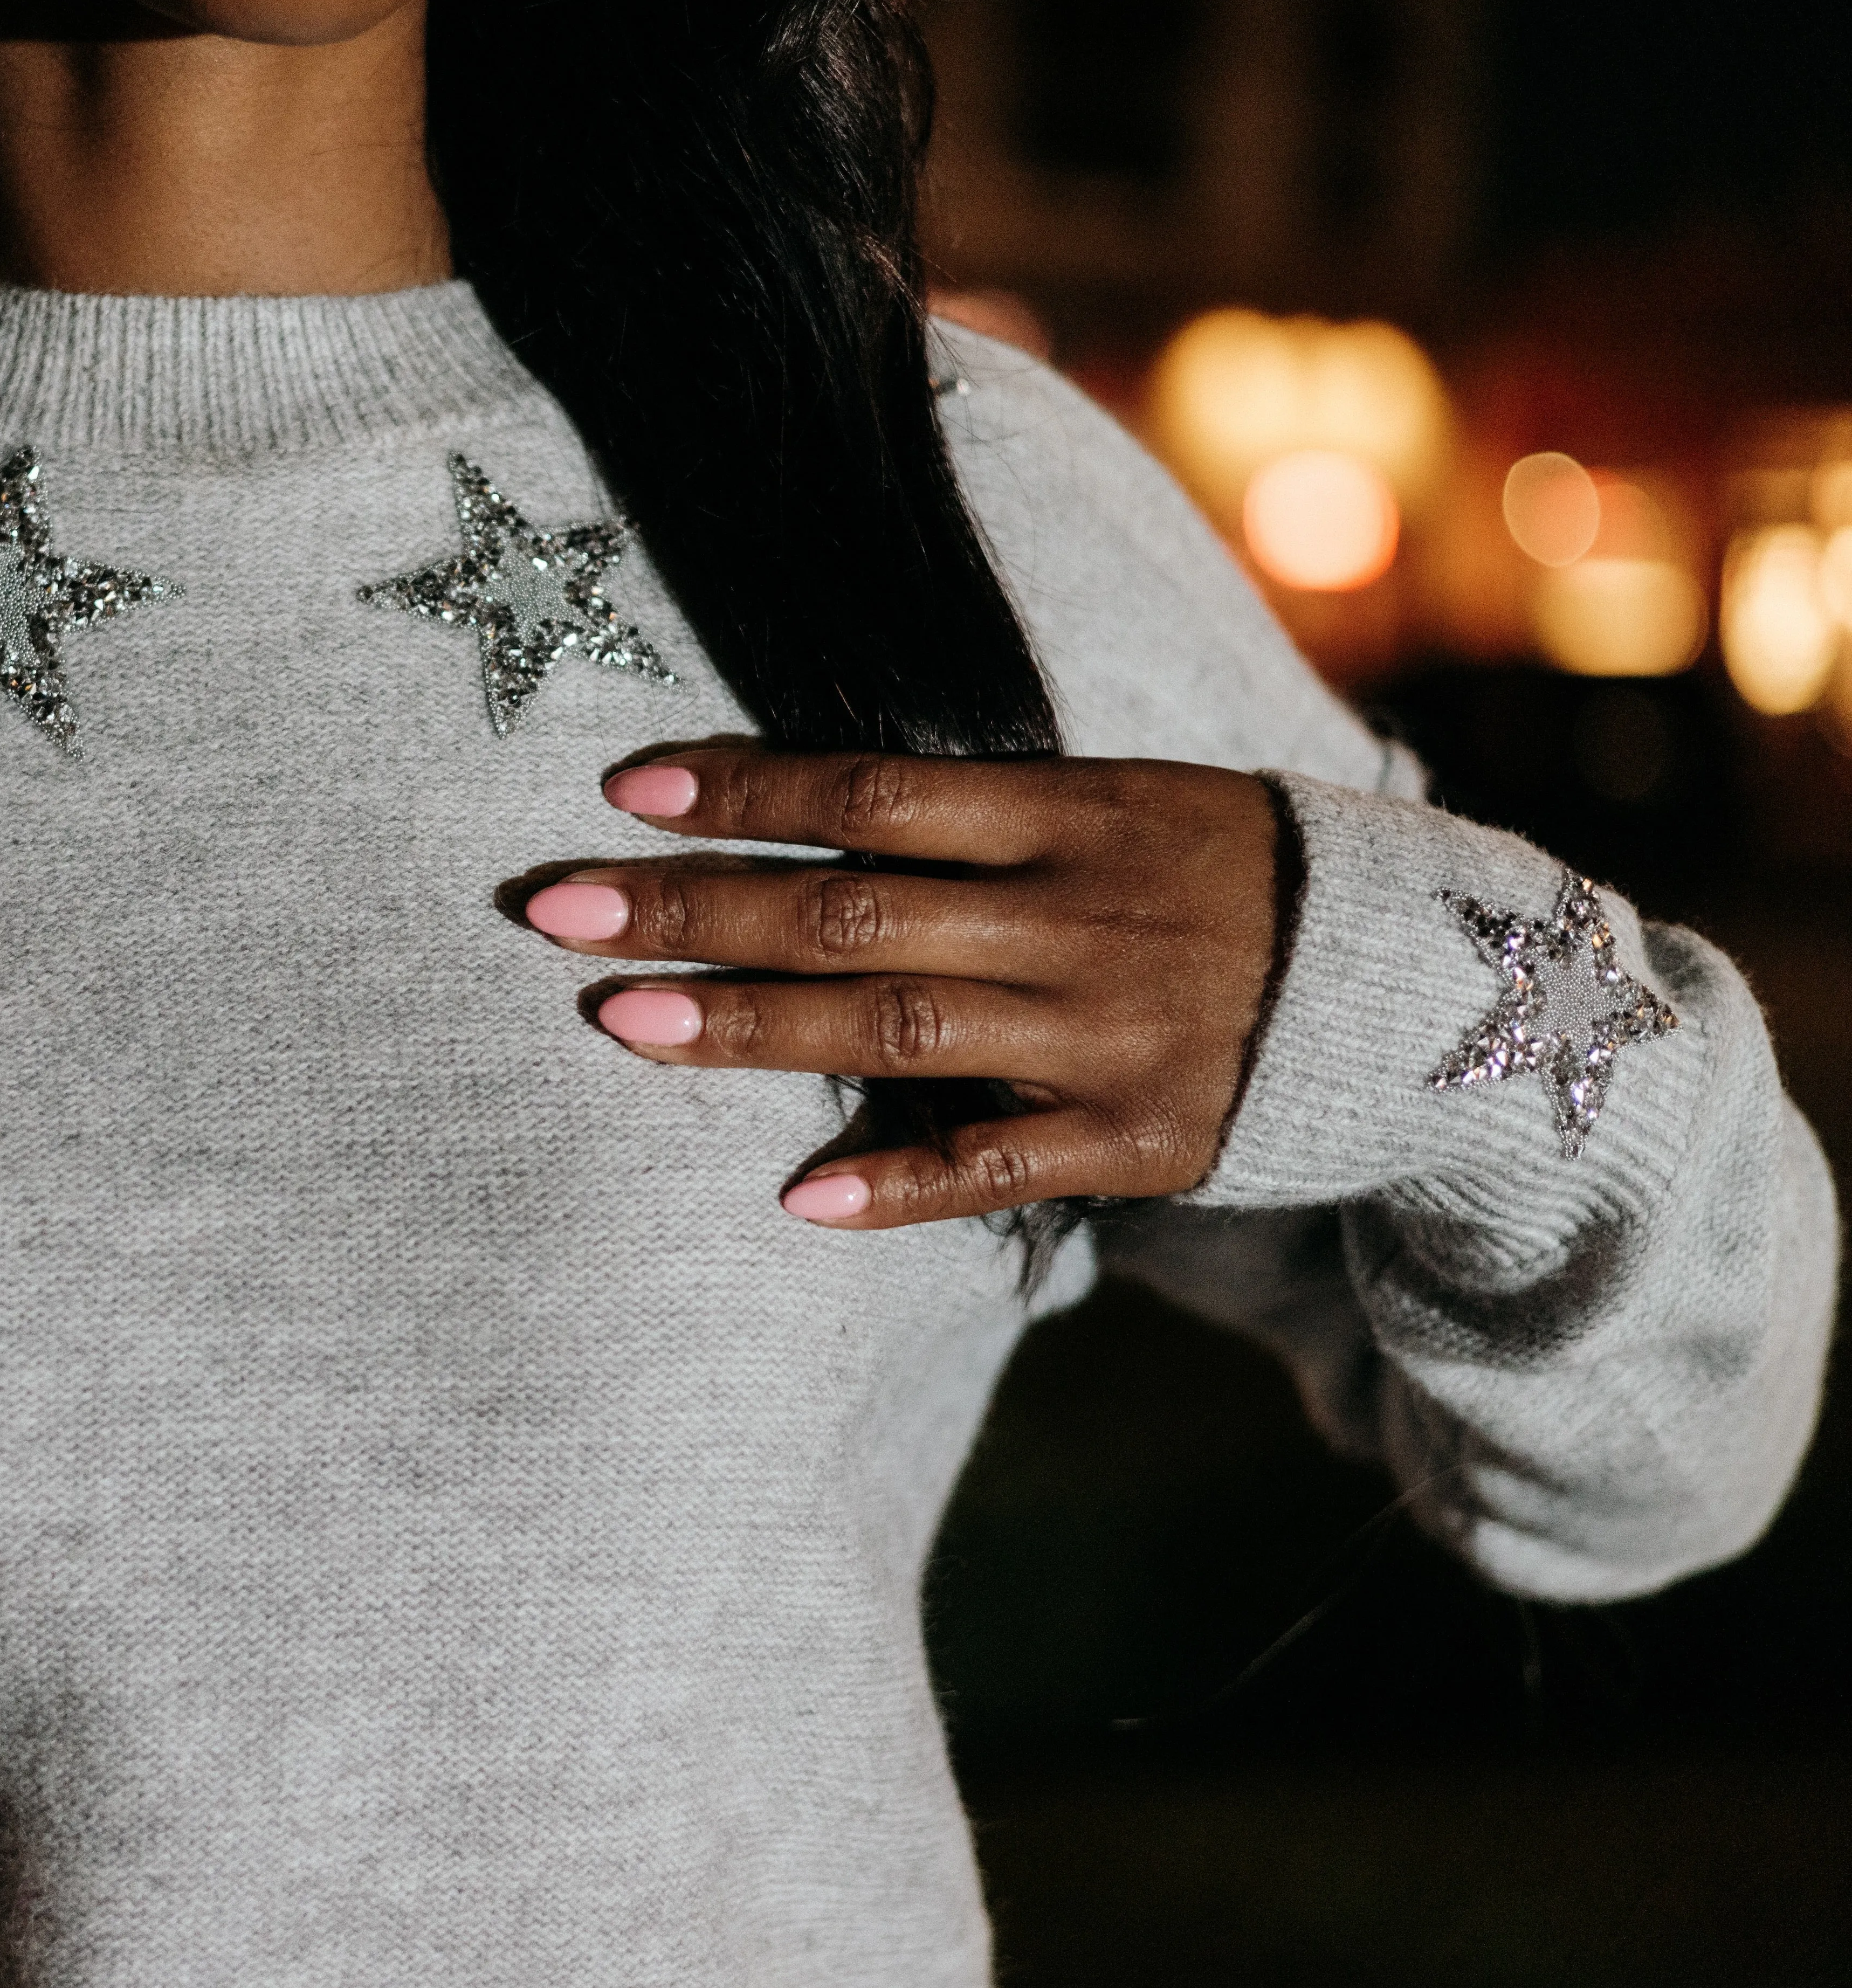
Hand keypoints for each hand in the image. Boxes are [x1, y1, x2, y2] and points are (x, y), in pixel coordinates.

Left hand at [521, 749, 1281, 1226]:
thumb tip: (820, 822)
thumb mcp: (1135, 805)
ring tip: (618, 1023)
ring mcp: (1108, 1034)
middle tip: (553, 914)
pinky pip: (997, 1167)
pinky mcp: (1141, 1139)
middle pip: (851, 912)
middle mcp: (1080, 917)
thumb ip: (994, 821)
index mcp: (1078, 814)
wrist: (1435, 989)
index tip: (619, 790)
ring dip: (748, 1031)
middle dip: (694, 912)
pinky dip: (896, 1184)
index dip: (742, 791)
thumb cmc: (1240, 876)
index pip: (873, 794)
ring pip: (896, 1029)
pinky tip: (794, 1197)